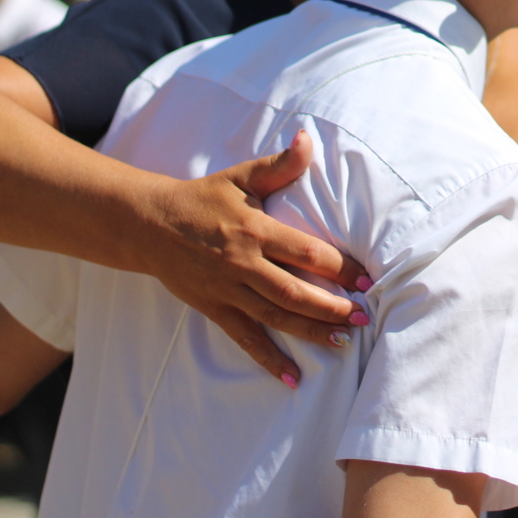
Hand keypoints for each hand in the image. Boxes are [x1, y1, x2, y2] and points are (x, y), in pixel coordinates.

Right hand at [144, 130, 369, 384]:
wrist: (150, 224)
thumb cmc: (204, 198)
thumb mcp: (241, 178)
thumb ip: (279, 166)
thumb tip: (307, 139)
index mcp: (254, 230)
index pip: (304, 252)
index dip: (338, 267)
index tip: (367, 279)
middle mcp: (242, 263)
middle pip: (293, 291)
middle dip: (332, 306)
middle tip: (364, 317)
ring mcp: (227, 290)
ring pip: (275, 317)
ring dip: (310, 331)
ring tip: (343, 342)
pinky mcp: (215, 309)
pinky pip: (246, 339)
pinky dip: (270, 360)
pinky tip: (294, 378)